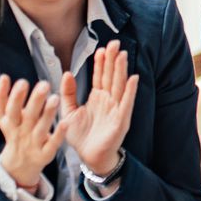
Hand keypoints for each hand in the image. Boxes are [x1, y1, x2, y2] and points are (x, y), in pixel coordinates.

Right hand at [0, 75, 62, 191]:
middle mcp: (22, 132)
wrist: (20, 164)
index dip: (15, 96)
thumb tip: (3, 78)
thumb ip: (1, 98)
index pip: (10, 109)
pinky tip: (65, 123)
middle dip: (35, 100)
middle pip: (27, 116)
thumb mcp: (4, 118)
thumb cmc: (15, 133)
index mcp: (11, 122)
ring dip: (48, 114)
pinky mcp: (46, 153)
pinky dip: (58, 134)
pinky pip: (52, 144)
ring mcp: (34, 143)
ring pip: (41, 128)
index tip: (22, 82)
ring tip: (55, 98)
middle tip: (44, 84)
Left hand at [57, 40, 139, 177]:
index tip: (101, 48)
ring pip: (119, 85)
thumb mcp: (69, 112)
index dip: (101, 62)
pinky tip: (133, 78)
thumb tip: (66, 73)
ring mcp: (116, 109)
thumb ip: (68, 93)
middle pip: (111, 76)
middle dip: (112, 60)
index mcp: (97, 97)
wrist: (89, 157)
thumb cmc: (81, 137)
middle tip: (114, 43)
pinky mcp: (121, 120)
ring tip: (122, 54)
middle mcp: (108, 101)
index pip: (99, 76)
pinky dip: (130, 91)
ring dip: (121, 70)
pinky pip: (126, 103)